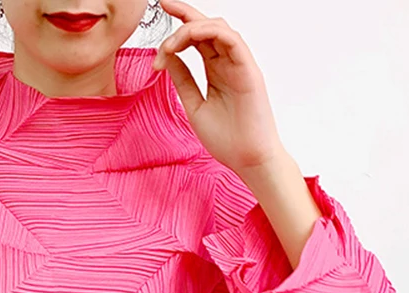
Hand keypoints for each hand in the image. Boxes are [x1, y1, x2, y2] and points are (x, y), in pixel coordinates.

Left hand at [153, 0, 286, 174]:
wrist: (248, 160)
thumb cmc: (226, 140)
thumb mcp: (194, 106)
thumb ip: (183, 80)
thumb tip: (167, 58)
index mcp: (216, 71)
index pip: (198, 38)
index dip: (179, 25)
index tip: (159, 16)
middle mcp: (228, 63)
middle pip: (206, 27)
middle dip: (184, 12)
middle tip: (162, 3)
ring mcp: (239, 64)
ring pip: (218, 28)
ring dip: (190, 28)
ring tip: (169, 45)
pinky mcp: (249, 69)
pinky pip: (231, 39)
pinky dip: (209, 32)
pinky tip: (188, 38)